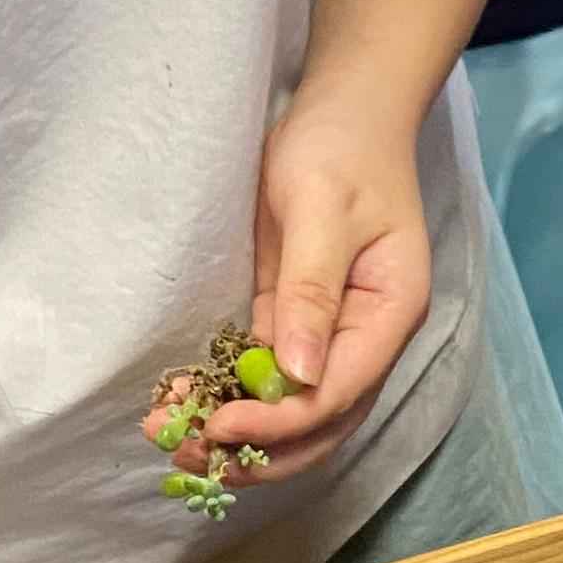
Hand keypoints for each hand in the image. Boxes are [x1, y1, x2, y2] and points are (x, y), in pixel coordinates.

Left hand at [186, 83, 430, 484]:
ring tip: (173, 440)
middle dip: (257, 449)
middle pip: (319, 423)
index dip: (279, 423)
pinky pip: (266, 377)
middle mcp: (366, 339)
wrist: (342, 111)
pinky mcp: (294, 320)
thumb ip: (311, 291)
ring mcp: (331, 335)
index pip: (337, 394)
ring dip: (239, 434)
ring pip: (292, 411)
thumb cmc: (340, 148)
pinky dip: (229, 396)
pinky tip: (184, 402)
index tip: (219, 425)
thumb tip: (298, 376)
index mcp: (389, 316)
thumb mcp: (321, 210)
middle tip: (186, 451)